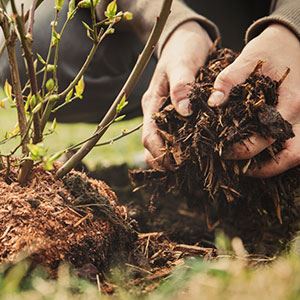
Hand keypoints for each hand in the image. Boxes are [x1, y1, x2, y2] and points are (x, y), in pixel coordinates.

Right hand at [142, 21, 211, 167]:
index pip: (149, 135)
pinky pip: (174, 134)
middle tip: (182, 170)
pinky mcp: (176, 112)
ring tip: (188, 166)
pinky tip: (194, 152)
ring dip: (170, 156)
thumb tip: (184, 111)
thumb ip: (182, 85)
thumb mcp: (182, 63)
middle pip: (152, 144)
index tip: (175, 164)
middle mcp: (156, 111)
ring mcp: (165, 113)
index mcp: (153, 102)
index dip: (158, 153)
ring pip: (162, 142)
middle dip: (163, 160)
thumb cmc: (183, 49)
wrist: (186, 39)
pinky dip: (180, 146)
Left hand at [207, 24, 299, 176]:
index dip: (244, 150)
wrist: (292, 41)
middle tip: (241, 170)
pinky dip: (279, 155)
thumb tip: (212, 102)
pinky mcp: (299, 118)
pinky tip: (260, 155)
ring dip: (275, 165)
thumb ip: (229, 79)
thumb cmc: (271, 50)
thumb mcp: (249, 59)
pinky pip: (295, 145)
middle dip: (265, 168)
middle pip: (293, 155)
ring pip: (297, 154)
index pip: (268, 137)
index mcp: (291, 102)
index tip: (223, 151)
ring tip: (250, 168)